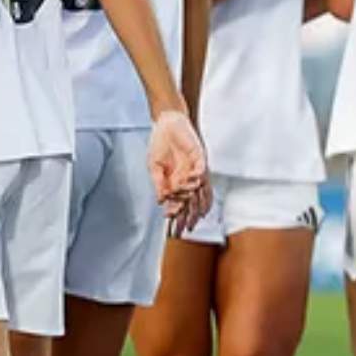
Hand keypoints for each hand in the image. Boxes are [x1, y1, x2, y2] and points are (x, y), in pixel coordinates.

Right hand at [146, 109, 210, 234]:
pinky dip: (196, 179)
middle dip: (189, 217)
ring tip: (192, 214)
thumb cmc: (161, 145)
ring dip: (195, 202)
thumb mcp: (155, 168)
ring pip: (200, 191)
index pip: (180, 204)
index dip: (178, 218)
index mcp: (178, 183)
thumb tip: (161, 201)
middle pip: (192, 203)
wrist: (167, 124)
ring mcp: (196, 169)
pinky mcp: (200, 157)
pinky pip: (201, 171)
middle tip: (186, 230)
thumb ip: (159, 184)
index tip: (174, 230)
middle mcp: (189, 179)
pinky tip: (190, 184)